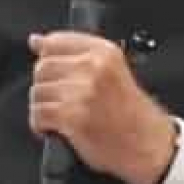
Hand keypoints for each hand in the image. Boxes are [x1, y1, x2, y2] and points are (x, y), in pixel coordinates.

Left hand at [28, 31, 176, 183]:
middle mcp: (94, 67)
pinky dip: (41, 125)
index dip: (46, 56)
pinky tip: (56, 128)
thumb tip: (36, 40)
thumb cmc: (131, 111)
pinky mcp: (73, 116)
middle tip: (60, 98)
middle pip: (43, 68)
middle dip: (45, 86)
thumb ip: (75, 53)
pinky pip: (38, 115)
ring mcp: (83, 92)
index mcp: (105, 52)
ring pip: (37, 92)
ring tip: (61, 114)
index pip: (55, 41)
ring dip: (43, 107)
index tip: (48, 66)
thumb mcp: (112, 70)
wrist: (147, 142)